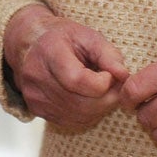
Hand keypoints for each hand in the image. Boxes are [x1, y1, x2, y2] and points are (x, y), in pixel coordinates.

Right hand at [3, 3, 129, 129]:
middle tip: (113, 85)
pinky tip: (87, 97)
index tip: (108, 73)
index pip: (77, 80)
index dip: (103, 82)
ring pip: (79, 116)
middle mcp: (36, 76)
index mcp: (49, 52)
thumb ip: (108, 55)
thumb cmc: (63, 38)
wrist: (32, 45)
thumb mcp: (88, 36)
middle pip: (81, 103)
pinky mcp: (36, 110)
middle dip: (106, 98)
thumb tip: (123, 76)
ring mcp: (34, 96)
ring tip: (101, 90)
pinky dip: (87, 113)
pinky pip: (71, 121)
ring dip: (99, 107)